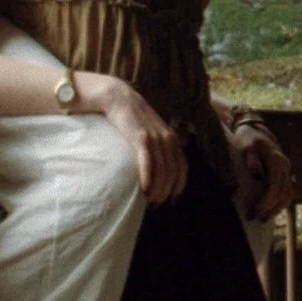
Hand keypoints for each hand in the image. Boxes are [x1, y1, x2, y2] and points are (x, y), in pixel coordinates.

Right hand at [79, 73, 185, 204]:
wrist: (119, 98)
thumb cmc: (132, 118)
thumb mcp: (151, 131)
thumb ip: (157, 145)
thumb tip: (156, 167)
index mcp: (172, 139)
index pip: (182, 168)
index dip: (178, 185)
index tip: (170, 198)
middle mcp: (168, 139)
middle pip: (172, 173)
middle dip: (166, 192)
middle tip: (155, 203)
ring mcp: (156, 138)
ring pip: (162, 171)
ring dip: (157, 190)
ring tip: (148, 200)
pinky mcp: (141, 138)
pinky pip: (148, 163)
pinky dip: (147, 178)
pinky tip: (143, 189)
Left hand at [228, 120, 293, 219]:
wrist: (256, 131)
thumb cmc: (248, 140)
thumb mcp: (246, 146)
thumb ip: (251, 158)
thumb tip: (257, 174)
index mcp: (276, 159)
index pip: (275, 185)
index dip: (267, 200)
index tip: (256, 211)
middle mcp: (285, 166)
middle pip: (284, 193)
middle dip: (271, 208)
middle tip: (257, 218)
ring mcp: (287, 171)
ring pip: (288, 195)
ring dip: (277, 209)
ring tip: (262, 219)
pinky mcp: (285, 176)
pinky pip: (286, 193)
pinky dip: (279, 204)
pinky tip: (268, 212)